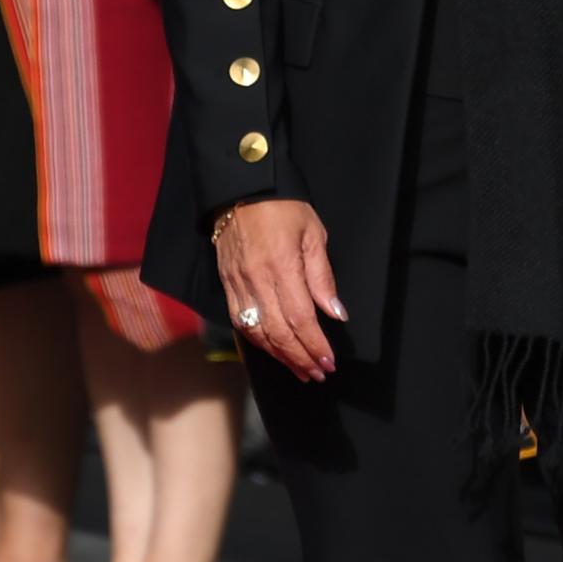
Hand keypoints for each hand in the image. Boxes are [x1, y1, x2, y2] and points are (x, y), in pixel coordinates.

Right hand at [213, 197, 343, 379]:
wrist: (241, 188)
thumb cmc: (282, 207)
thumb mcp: (313, 233)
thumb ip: (322, 276)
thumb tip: (336, 313)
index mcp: (281, 266)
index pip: (300, 318)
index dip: (314, 345)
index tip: (328, 361)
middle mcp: (256, 280)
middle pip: (278, 332)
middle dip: (300, 358)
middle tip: (318, 373)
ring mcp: (238, 284)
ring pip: (258, 332)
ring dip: (280, 356)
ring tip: (300, 370)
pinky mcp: (227, 284)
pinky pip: (241, 321)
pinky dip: (259, 342)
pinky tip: (274, 351)